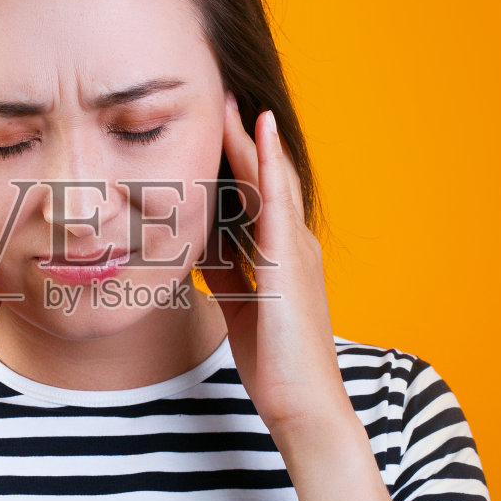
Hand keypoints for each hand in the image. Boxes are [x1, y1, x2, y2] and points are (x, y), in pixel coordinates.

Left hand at [202, 93, 356, 450]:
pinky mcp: (290, 259)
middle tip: (220, 97)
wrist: (302, 404)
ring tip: (233, 99)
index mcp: (279, 256)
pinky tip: (259, 130)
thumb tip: (199, 246)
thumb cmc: (273, 363)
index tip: (211, 130)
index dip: (235, 163)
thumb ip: (226, 272)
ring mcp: (295, 248)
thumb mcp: (240, 304)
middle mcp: (292, 243)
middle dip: (241, 140)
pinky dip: (269, 162)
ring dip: (251, 139)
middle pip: (263, 179)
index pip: (253, 198)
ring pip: (270, 181)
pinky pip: (277, 200)